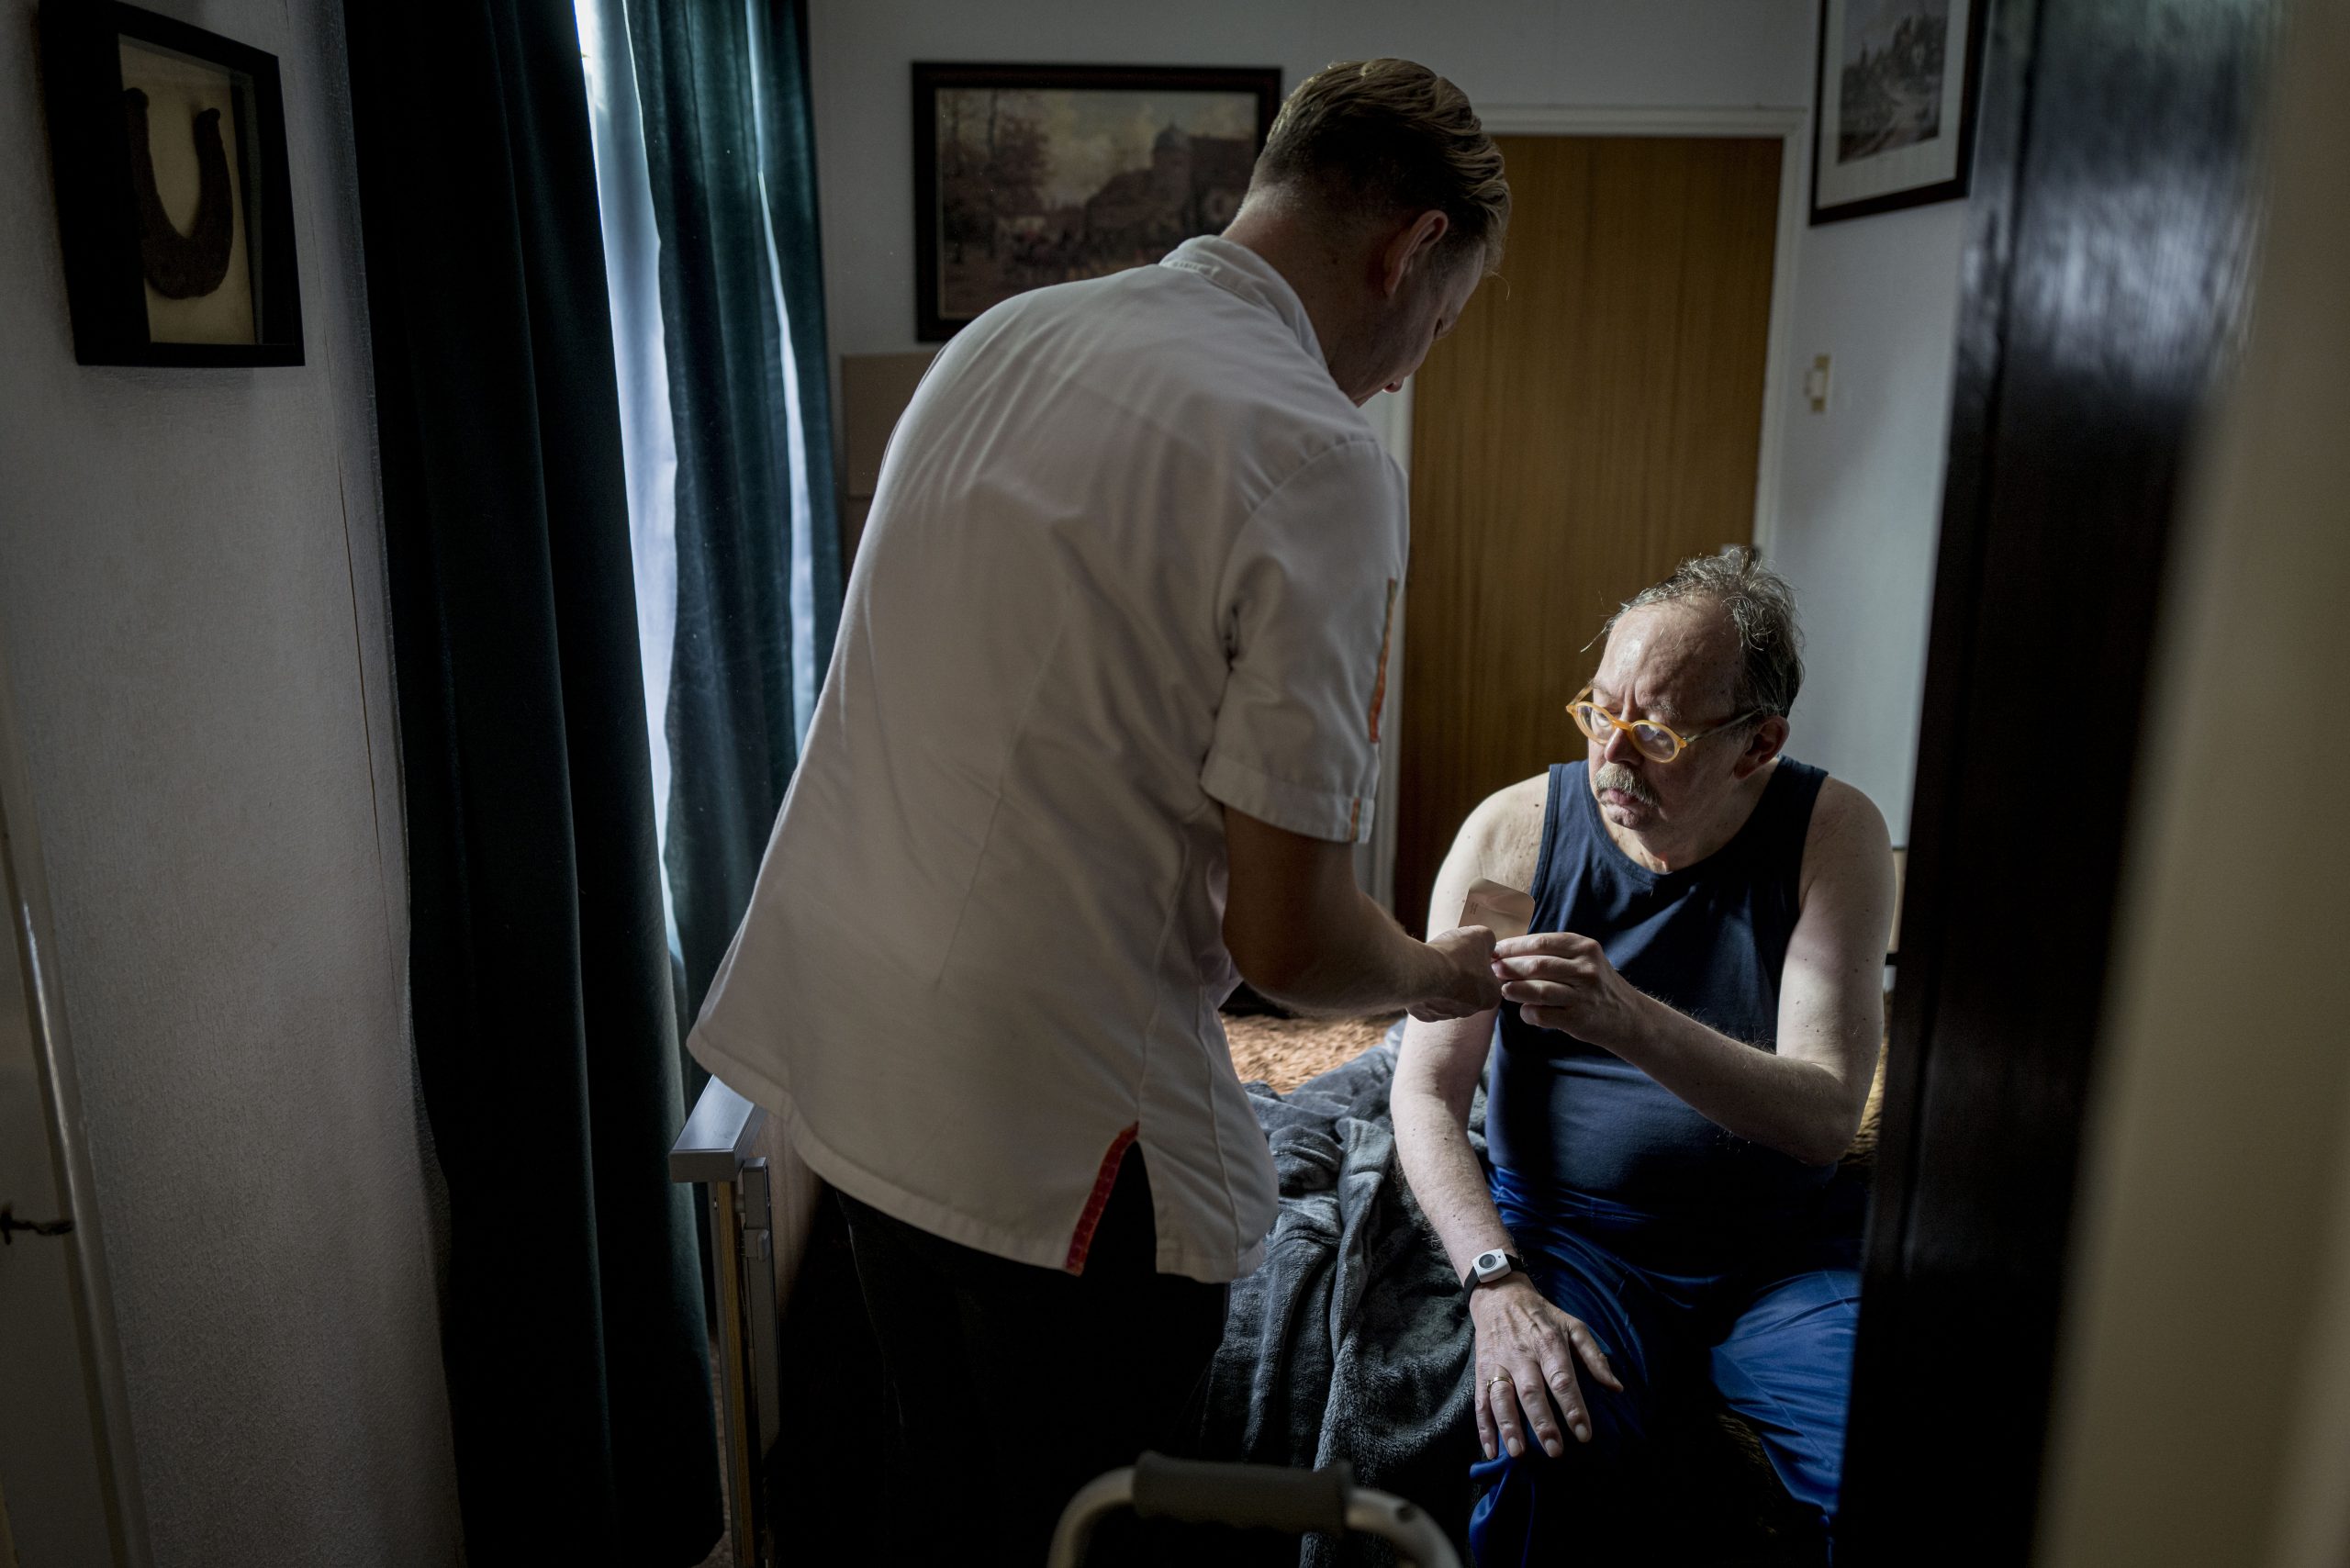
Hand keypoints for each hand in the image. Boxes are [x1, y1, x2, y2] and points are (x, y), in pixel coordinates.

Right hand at [1409, 926, 1504, 1021]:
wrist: (1424, 970)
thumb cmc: (1457, 956)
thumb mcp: (1482, 936)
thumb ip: (1489, 941)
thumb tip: (1486, 943)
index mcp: (1491, 996)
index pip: (1491, 981)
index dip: (1481, 965)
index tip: (1471, 955)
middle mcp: (1471, 1011)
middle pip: (1468, 990)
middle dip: (1461, 975)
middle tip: (1452, 959)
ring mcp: (1446, 1015)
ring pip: (1447, 996)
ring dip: (1443, 983)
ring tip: (1435, 965)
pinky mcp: (1425, 1015)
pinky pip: (1428, 1000)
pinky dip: (1426, 989)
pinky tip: (1424, 976)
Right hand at [1469, 1275, 1622, 1459]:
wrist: (1499, 1295)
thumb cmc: (1542, 1316)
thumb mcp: (1573, 1326)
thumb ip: (1594, 1356)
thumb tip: (1616, 1387)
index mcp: (1549, 1343)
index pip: (1562, 1379)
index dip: (1573, 1407)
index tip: (1584, 1434)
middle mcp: (1522, 1355)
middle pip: (1532, 1392)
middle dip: (1542, 1423)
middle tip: (1555, 1451)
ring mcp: (1499, 1363)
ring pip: (1501, 1397)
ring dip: (1509, 1426)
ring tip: (1518, 1453)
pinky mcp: (1482, 1371)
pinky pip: (1480, 1401)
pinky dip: (1483, 1427)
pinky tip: (1491, 1449)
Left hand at [1491, 931, 1646, 1049]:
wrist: (1628, 1016)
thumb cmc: (1595, 984)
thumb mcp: (1584, 959)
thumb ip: (1553, 953)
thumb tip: (1508, 951)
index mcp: (1583, 947)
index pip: (1540, 942)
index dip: (1513, 946)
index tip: (1494, 950)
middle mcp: (1585, 969)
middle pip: (1537, 965)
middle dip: (1509, 966)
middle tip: (1492, 969)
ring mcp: (1583, 995)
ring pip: (1539, 990)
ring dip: (1514, 989)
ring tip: (1503, 989)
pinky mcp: (1579, 1019)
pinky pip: (1543, 1015)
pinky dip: (1528, 1012)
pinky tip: (1525, 1010)